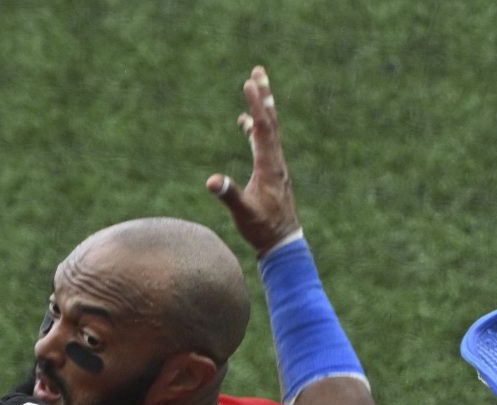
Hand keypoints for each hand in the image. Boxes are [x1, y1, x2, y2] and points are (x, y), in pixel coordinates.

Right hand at [207, 65, 302, 254]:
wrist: (284, 242)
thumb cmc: (263, 229)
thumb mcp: (244, 213)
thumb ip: (229, 195)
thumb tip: (212, 181)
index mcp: (269, 166)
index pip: (261, 129)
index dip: (255, 105)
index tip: (249, 83)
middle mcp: (276, 161)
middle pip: (270, 121)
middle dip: (263, 95)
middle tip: (259, 70)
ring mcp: (275, 166)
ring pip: (269, 130)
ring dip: (262, 108)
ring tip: (255, 86)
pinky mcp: (272, 172)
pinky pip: (264, 143)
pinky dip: (256, 129)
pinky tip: (245, 124)